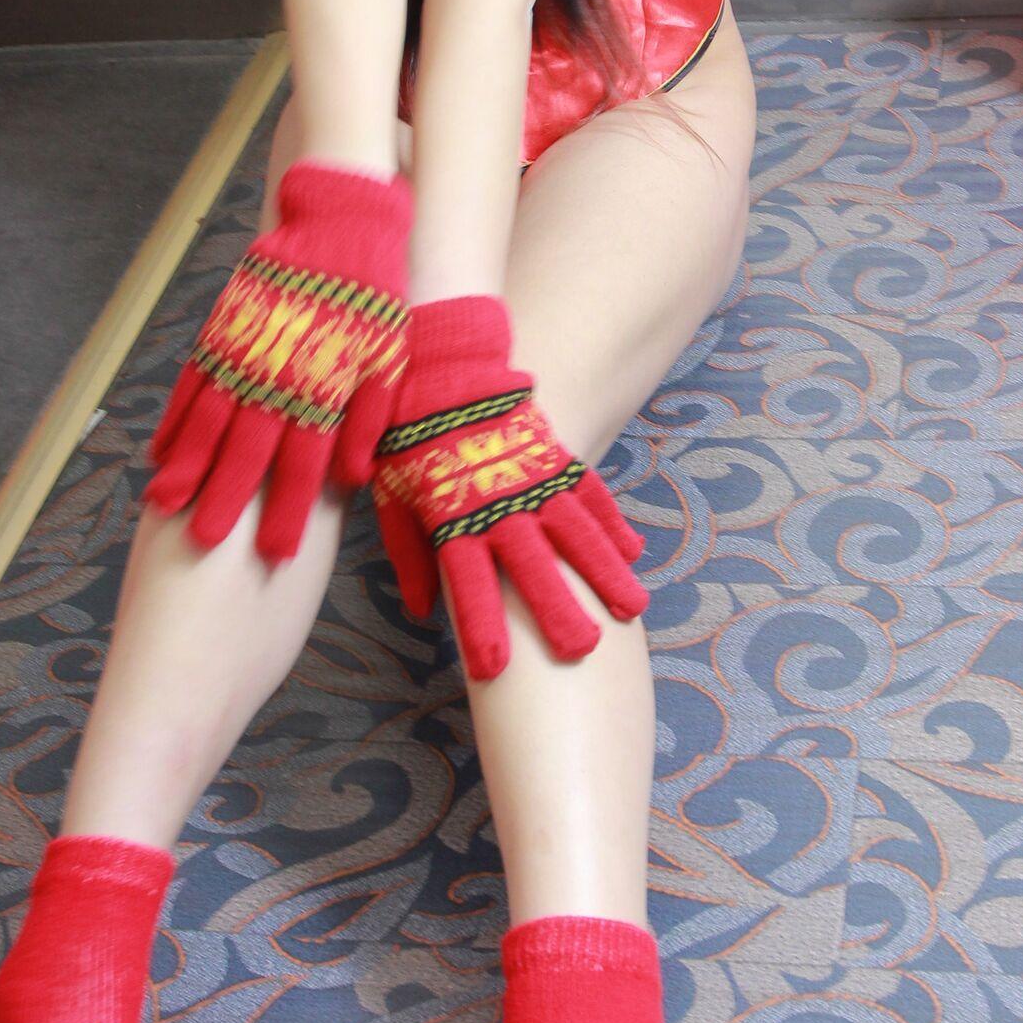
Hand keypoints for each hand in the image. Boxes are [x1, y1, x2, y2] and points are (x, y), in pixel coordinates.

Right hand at [146, 159, 411, 561]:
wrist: (342, 226)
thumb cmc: (375, 301)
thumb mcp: (388, 362)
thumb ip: (367, 421)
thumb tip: (353, 479)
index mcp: (324, 392)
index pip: (303, 466)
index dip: (288, 512)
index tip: (276, 554)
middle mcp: (279, 379)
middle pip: (247, 452)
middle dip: (227, 501)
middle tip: (204, 544)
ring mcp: (244, 354)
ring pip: (209, 421)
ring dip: (187, 466)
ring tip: (166, 506)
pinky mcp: (224, 331)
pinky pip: (192, 383)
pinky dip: (174, 419)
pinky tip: (159, 452)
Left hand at [372, 294, 648, 679]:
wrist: (437, 352)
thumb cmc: (403, 429)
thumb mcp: (389, 493)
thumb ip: (408, 553)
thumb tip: (421, 611)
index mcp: (452, 517)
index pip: (467, 584)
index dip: (480, 626)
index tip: (494, 669)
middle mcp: (497, 503)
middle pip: (531, 567)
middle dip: (557, 610)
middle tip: (583, 651)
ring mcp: (530, 477)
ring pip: (575, 533)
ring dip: (603, 572)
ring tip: (631, 608)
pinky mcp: (550, 453)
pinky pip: (588, 491)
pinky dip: (611, 522)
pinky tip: (633, 552)